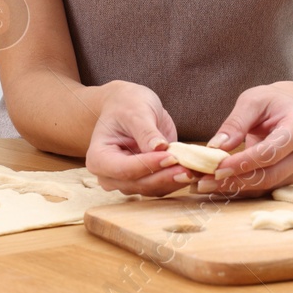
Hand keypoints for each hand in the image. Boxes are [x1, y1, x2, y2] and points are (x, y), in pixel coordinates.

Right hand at [84, 81, 186, 195]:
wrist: (128, 105)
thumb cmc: (126, 104)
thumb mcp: (135, 111)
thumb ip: (146, 131)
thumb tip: (160, 148)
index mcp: (99, 158)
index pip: (123, 169)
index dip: (148, 165)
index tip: (171, 157)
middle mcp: (110, 175)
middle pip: (138, 183)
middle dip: (164, 177)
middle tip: (188, 169)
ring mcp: (126, 181)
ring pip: (151, 189)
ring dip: (172, 181)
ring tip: (193, 169)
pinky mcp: (144, 180)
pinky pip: (161, 186)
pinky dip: (176, 180)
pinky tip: (191, 170)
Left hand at [196, 85, 292, 197]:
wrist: (290, 110)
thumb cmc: (272, 102)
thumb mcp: (252, 101)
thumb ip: (235, 123)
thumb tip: (217, 147)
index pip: (270, 152)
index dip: (243, 163)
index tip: (216, 167)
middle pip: (269, 175)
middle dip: (235, 180)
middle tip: (204, 182)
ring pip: (265, 186)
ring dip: (234, 187)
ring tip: (205, 184)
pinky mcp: (290, 179)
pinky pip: (264, 188)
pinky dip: (240, 188)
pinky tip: (218, 185)